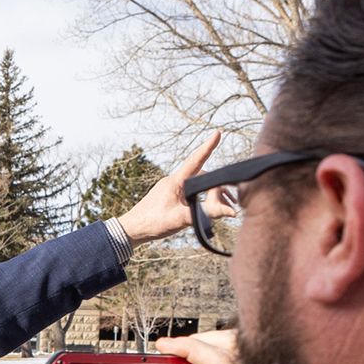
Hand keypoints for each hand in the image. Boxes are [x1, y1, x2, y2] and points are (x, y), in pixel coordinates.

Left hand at [116, 132, 234, 247]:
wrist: (131, 230)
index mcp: (175, 182)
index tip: (217, 133)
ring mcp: (171, 188)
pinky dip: (202, 199)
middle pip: (202, 177)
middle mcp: (173, 182)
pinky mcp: (170, 196)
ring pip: (197, 186)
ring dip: (211, 195)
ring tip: (225, 208)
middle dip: (219, 187)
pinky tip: (207, 209)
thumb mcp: (182, 219)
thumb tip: (231, 212)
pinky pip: (190, 192)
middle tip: (233, 201)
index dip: (207, 147)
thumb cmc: (152, 223)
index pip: (195, 161)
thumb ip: (207, 213)